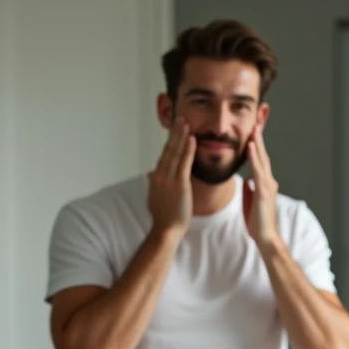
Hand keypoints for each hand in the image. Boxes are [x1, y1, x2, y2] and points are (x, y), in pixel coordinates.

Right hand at [147, 117, 195, 237]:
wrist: (166, 230)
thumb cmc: (165, 217)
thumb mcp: (158, 196)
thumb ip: (159, 184)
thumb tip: (156, 176)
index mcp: (156, 177)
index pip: (164, 155)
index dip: (170, 141)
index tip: (175, 130)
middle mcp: (160, 175)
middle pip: (168, 149)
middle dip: (175, 133)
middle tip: (180, 118)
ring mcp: (169, 179)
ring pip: (175, 153)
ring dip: (181, 136)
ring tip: (186, 122)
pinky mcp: (179, 185)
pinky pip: (184, 163)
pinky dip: (188, 150)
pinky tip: (192, 139)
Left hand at [243, 123, 280, 248]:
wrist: (265, 238)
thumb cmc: (257, 223)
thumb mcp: (250, 202)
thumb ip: (249, 190)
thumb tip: (245, 181)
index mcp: (264, 183)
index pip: (259, 159)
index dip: (256, 144)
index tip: (252, 130)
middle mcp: (268, 181)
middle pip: (263, 154)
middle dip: (260, 137)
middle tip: (257, 119)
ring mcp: (267, 186)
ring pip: (262, 159)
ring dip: (258, 142)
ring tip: (255, 126)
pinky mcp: (264, 192)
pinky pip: (258, 171)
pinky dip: (255, 157)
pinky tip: (251, 146)